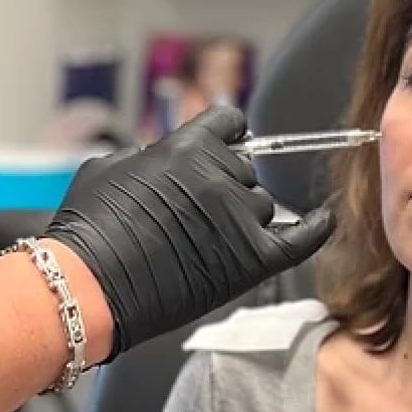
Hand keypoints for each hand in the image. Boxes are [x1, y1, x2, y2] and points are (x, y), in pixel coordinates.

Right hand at [44, 105, 333, 356]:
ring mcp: (240, 218)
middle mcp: (221, 176)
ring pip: (261, 205)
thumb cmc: (87, 232)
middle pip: (243, 170)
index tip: (225, 144)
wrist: (89, 288)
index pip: (229, 123)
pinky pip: (300, 239)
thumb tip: (161, 157)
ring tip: (204, 241)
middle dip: (223, 184)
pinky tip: (323, 220)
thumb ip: (147, 155)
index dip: (225, 135)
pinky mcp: (252, 261)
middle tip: (192, 213)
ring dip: (241, 216)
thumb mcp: (108, 168)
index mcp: (187, 147)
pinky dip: (316, 228)